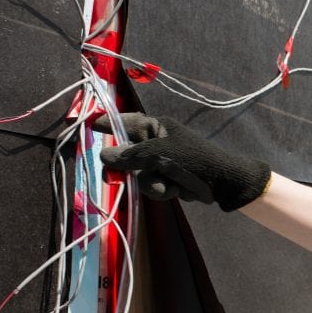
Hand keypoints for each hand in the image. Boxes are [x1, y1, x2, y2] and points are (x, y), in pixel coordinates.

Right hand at [95, 113, 270, 210]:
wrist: (224, 184)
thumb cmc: (195, 160)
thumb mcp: (161, 156)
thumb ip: (131, 156)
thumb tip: (103, 155)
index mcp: (155, 127)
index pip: (123, 122)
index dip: (105, 125)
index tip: (87, 127)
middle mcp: (154, 142)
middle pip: (126, 155)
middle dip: (133, 170)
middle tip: (128, 176)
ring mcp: (159, 162)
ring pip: (138, 176)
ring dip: (152, 185)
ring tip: (170, 184)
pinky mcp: (165, 178)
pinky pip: (151, 187)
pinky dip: (163, 191)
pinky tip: (177, 191)